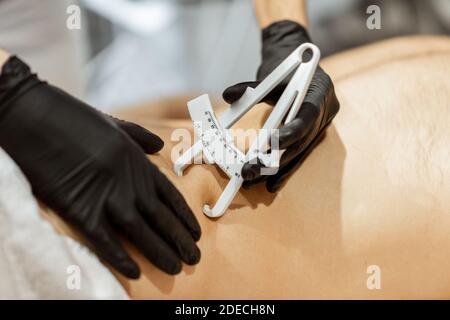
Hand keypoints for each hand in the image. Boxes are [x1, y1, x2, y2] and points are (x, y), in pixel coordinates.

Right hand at [0, 57, 200, 277]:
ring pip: (141, 233)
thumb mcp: (114, 124)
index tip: (196, 233)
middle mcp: (129, 182)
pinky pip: (106, 241)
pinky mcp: (81, 210)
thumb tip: (160, 146)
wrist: (34, 116)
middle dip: (180, 240)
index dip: (185, 217)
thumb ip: (139, 137)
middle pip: (161, 218)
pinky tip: (135, 272)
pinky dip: (121, 258)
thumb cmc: (73, 118)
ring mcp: (107, 197)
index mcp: (138, 162)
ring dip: (161, 252)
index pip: (170, 196)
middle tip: (194, 258)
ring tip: (176, 267)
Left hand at [222, 20, 339, 191]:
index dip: (290, 132)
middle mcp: (325, 113)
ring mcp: (321, 126)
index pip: (307, 116)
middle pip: (300, 142)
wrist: (304, 68)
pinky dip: (284, 169)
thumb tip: (228, 95)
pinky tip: (270, 184)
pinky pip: (299, 155)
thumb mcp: (271, 75)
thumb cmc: (288, 68)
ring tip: (253, 180)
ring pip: (299, 153)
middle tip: (250, 170)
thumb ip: (250, 87)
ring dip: (276, 169)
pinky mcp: (313, 136)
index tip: (270, 145)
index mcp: (320, 92)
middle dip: (275, 159)